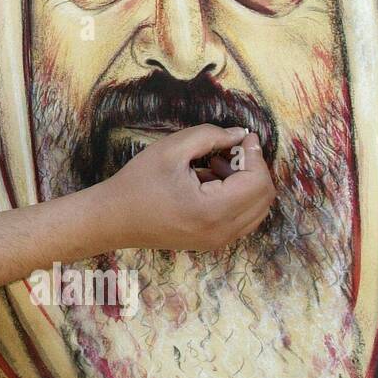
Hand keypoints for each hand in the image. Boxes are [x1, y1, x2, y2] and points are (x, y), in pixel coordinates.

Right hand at [97, 124, 275, 251]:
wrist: (113, 219)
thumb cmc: (137, 183)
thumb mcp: (171, 149)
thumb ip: (210, 136)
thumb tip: (240, 135)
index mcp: (212, 210)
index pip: (258, 182)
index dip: (255, 155)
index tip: (243, 136)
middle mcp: (221, 232)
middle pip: (264, 198)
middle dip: (253, 169)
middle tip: (228, 150)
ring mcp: (218, 241)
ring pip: (257, 210)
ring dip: (247, 184)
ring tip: (216, 166)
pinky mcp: (212, 242)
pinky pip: (243, 219)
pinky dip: (238, 198)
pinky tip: (211, 183)